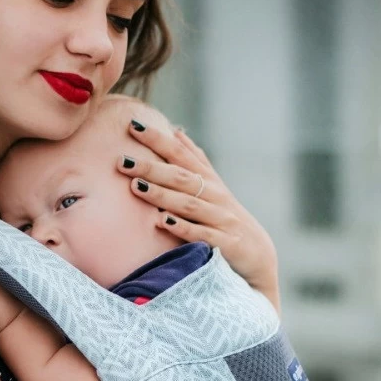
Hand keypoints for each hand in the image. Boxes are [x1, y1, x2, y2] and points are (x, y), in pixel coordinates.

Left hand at [118, 120, 280, 311]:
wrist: (258, 255)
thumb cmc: (226, 218)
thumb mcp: (213, 186)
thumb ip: (195, 160)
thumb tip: (176, 131)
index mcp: (208, 180)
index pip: (180, 154)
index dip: (158, 139)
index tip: (133, 125)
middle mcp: (215, 196)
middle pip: (180, 177)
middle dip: (151, 168)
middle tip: (122, 160)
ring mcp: (221, 219)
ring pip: (188, 204)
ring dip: (162, 195)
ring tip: (136, 186)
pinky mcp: (225, 243)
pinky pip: (201, 234)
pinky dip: (182, 227)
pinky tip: (163, 222)